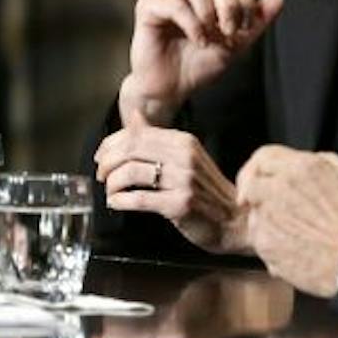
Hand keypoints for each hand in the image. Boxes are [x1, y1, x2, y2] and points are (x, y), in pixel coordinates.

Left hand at [94, 127, 248, 253]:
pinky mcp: (180, 205)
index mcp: (184, 142)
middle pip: (131, 150)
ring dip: (113, 183)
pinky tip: (116, 203)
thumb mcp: (187, 157)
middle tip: (101, 175)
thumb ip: (159, 139)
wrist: (237, 220)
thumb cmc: (208, 191)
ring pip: (132, 173)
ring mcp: (183, 181)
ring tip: (110, 191)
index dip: (111, 144)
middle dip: (108, 163)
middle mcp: (184, 157)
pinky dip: (121, 201)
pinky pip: (139, 199)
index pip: (137, 134)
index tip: (101, 156)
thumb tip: (135, 117)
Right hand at [118, 0, 281, 127]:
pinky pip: (174, 3)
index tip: (244, 29)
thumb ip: (255, 24)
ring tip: (211, 36)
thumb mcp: (235, 45)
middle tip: (230, 33)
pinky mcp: (148, 8)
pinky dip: (192, 23)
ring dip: (209, 11)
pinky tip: (198, 40)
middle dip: (229, 5)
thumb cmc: (197, 67)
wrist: (171, 90)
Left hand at [233, 146, 337, 296]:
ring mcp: (268, 221)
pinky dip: (272, 245)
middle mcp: (277, 191)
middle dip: (258, 194)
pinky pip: (260, 242)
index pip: (263, 156)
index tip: (259, 177)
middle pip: (250, 185)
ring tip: (298, 234)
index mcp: (299, 169)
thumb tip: (308, 163)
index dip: (260, 167)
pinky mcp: (266, 247)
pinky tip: (297, 249)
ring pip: (254, 215)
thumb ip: (322, 163)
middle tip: (274, 207)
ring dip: (267, 221)